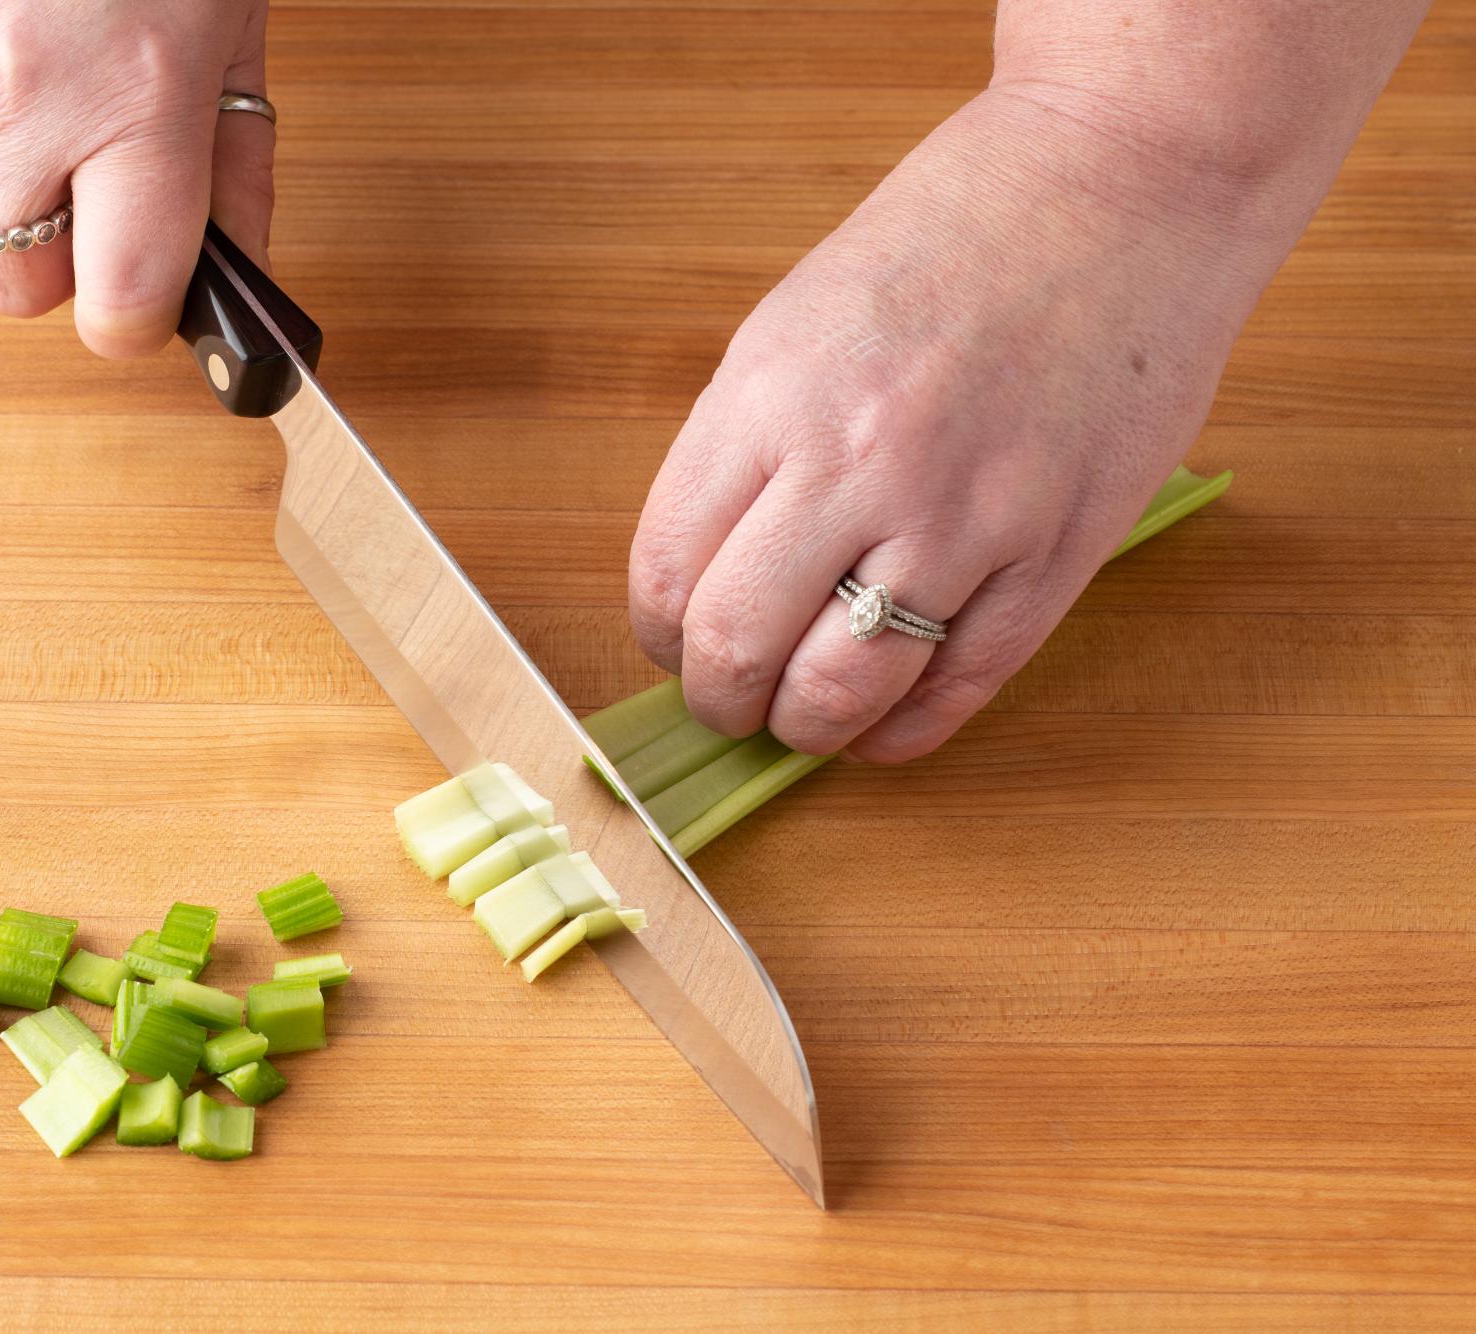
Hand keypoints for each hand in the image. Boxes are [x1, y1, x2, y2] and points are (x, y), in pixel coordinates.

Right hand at [0, 0, 270, 355]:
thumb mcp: (229, 26)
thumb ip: (237, 162)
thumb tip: (237, 273)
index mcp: (137, 101)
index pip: (119, 302)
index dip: (135, 319)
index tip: (149, 303)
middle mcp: (25, 102)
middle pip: (15, 289)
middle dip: (57, 262)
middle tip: (94, 184)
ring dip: (3, 174)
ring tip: (47, 71)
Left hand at [629, 86, 1277, 762]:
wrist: (1126, 180)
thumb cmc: (952, 239)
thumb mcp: (796, 323)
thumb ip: (745, 451)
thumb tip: (707, 577)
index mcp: (771, 396)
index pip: (667, 571)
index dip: (659, 634)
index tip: (676, 642)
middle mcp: (858, 462)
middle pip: (739, 647)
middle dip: (718, 699)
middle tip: (731, 700)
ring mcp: (966, 514)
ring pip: (843, 691)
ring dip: (804, 729)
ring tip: (803, 718)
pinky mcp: (1059, 551)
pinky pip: (961, 687)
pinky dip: (904, 732)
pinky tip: (880, 728)